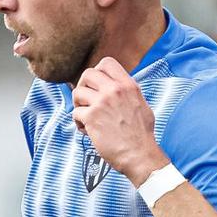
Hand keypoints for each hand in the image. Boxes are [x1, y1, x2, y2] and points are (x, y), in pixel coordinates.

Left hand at [72, 58, 167, 181]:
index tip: (96, 85)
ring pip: (77, 92)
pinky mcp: (91, 118)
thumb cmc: (141, 134)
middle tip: (86, 100)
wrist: (139, 154)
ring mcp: (102, 103)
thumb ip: (126, 92)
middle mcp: (115, 90)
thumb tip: (114, 85)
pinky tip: (87, 131)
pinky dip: (78, 123)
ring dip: (79, 105)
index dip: (97, 72)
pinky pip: (75, 113)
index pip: (107, 63)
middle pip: (87, 73)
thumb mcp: (140, 104)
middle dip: (83, 86)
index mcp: (128, 85)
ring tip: (86, 117)